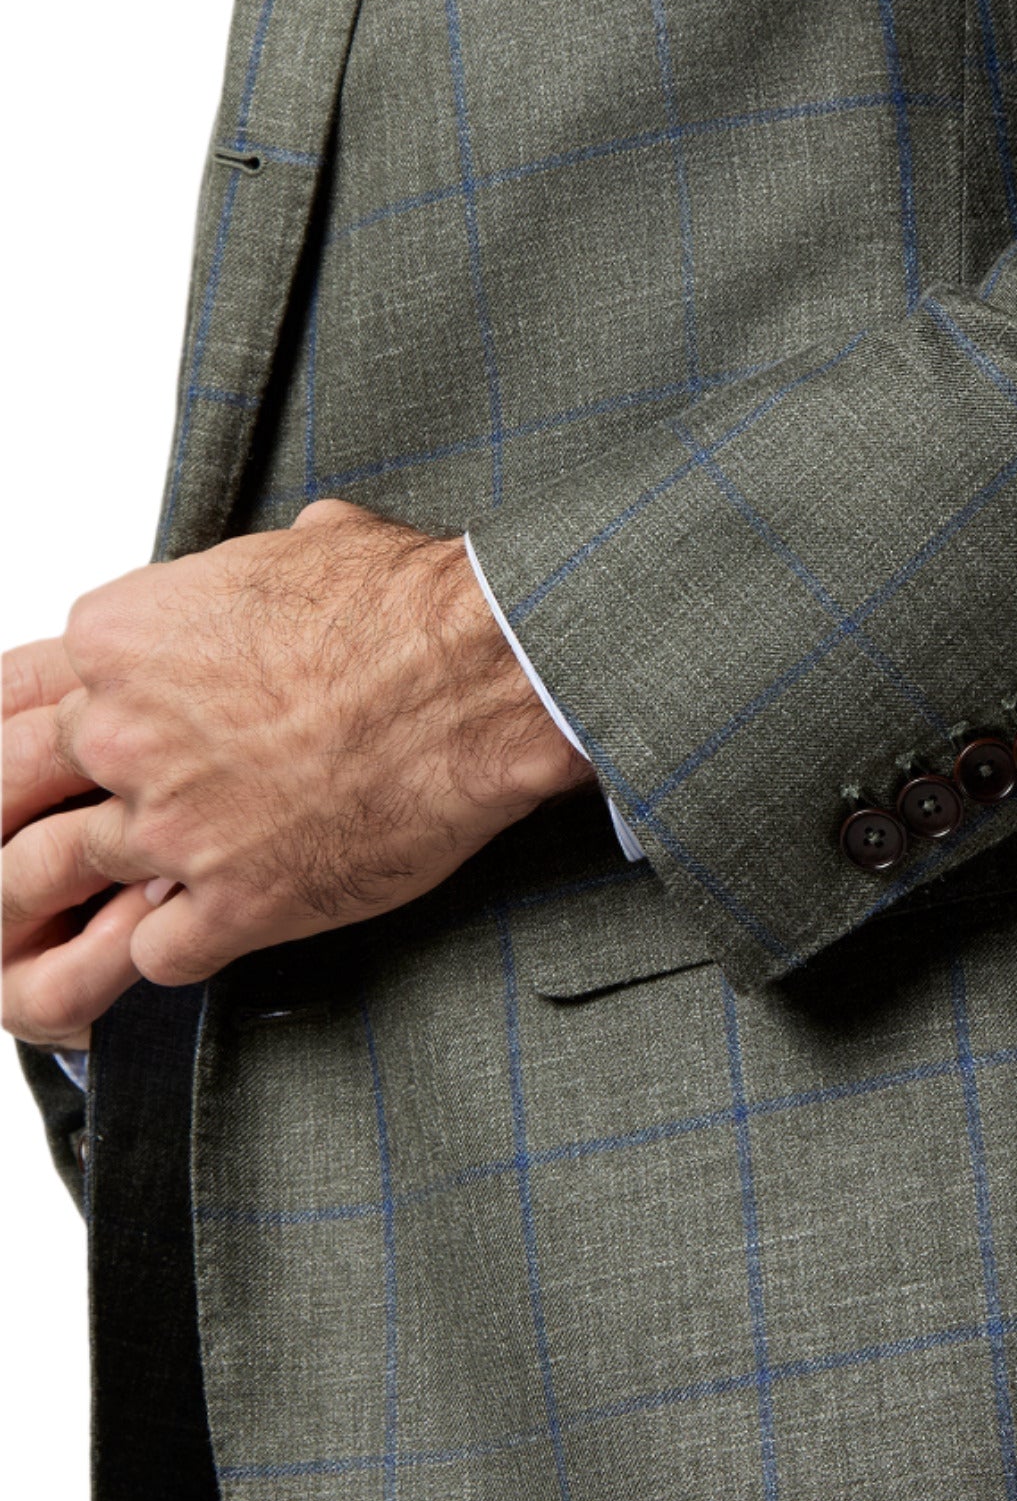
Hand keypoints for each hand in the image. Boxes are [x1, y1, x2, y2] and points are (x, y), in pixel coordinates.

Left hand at [2, 501, 594, 1047]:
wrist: (487, 676)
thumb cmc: (410, 609)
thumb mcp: (303, 546)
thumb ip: (239, 579)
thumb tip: (264, 571)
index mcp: (121, 638)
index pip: (41, 688)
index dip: (92, 712)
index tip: (114, 732)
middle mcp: (124, 733)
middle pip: (45, 781)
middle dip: (87, 791)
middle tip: (122, 801)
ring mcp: (172, 827)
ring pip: (88, 870)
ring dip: (135, 868)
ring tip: (181, 862)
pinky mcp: (235, 904)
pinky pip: (158, 954)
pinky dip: (183, 943)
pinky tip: (215, 922)